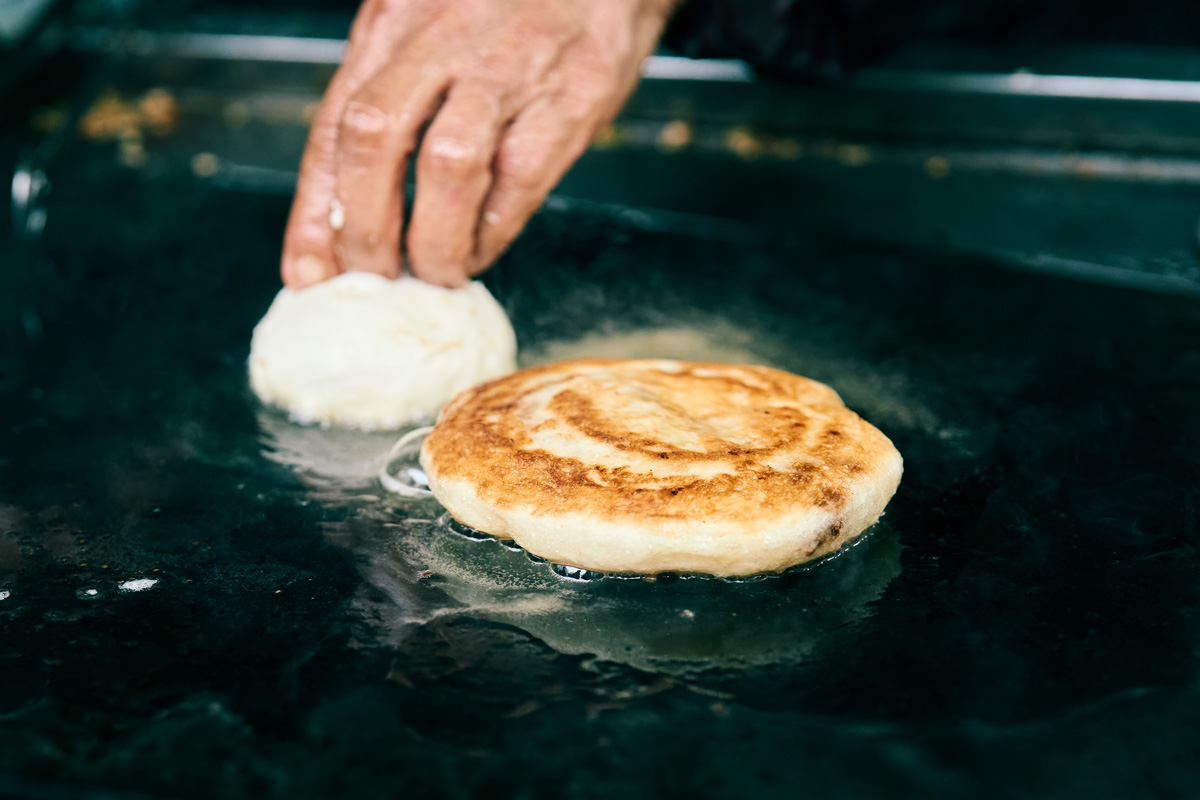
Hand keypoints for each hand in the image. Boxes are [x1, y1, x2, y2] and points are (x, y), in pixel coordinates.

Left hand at [281, 0, 677, 288]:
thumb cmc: (506, 7)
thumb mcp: (425, 30)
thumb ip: (384, 100)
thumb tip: (341, 211)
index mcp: (394, 22)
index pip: (334, 125)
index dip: (316, 211)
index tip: (308, 272)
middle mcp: (444, 38)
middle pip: (377, 138)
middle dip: (366, 228)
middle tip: (373, 278)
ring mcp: (511, 66)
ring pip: (448, 164)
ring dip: (434, 240)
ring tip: (434, 273)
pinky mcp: (574, 95)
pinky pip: (521, 177)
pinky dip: (493, 229)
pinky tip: (482, 247)